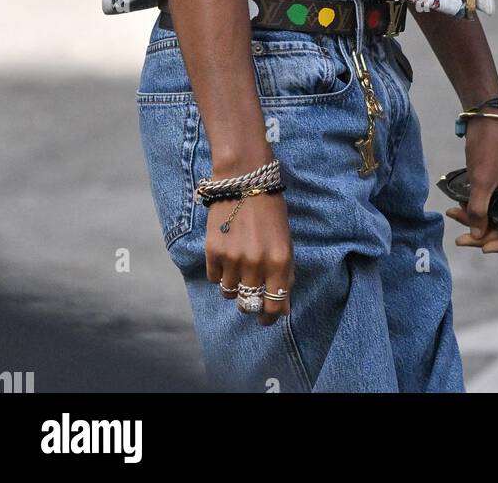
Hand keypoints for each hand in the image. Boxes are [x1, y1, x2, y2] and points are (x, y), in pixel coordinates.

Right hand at [204, 182, 294, 327]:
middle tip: (250, 296)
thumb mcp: (285, 240)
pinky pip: (214, 278)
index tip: (266, 318)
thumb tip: (282, 307)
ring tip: (238, 265)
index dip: (269, 318)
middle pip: (248, 304)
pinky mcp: (213, 251)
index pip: (274, 306)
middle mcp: (256, 264)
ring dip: (234, 285)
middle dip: (250, 303)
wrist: (243, 179)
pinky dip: (219, 273)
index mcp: (279, 261)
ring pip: (229, 293)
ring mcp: (232, 259)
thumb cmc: (270, 209)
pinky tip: (226, 255)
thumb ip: (285, 273)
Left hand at [445, 117, 497, 252]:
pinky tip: (458, 205)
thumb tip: (475, 237)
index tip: (481, 249)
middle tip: (459, 237)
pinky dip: (476, 206)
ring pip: (496, 215)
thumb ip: (478, 211)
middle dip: (481, 231)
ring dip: (474, 218)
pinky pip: (492, 203)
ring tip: (452, 214)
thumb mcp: (482, 181)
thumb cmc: (489, 145)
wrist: (485, 115)